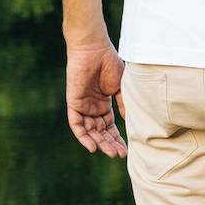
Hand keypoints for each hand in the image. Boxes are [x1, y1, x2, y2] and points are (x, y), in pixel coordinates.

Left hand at [65, 42, 127, 157]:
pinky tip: (93, 147)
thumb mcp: (121, 87)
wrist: (94, 48)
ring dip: (100, 143)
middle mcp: (92, 107)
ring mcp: (83, 106)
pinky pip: (76, 124)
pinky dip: (83, 136)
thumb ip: (124, 104)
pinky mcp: (73, 103)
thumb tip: (130, 122)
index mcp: (104, 103)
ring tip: (111, 153)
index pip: (110, 127)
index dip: (117, 139)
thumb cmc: (109, 62)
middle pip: (100, 132)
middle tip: (120, 156)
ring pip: (90, 131)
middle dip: (110, 144)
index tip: (126, 150)